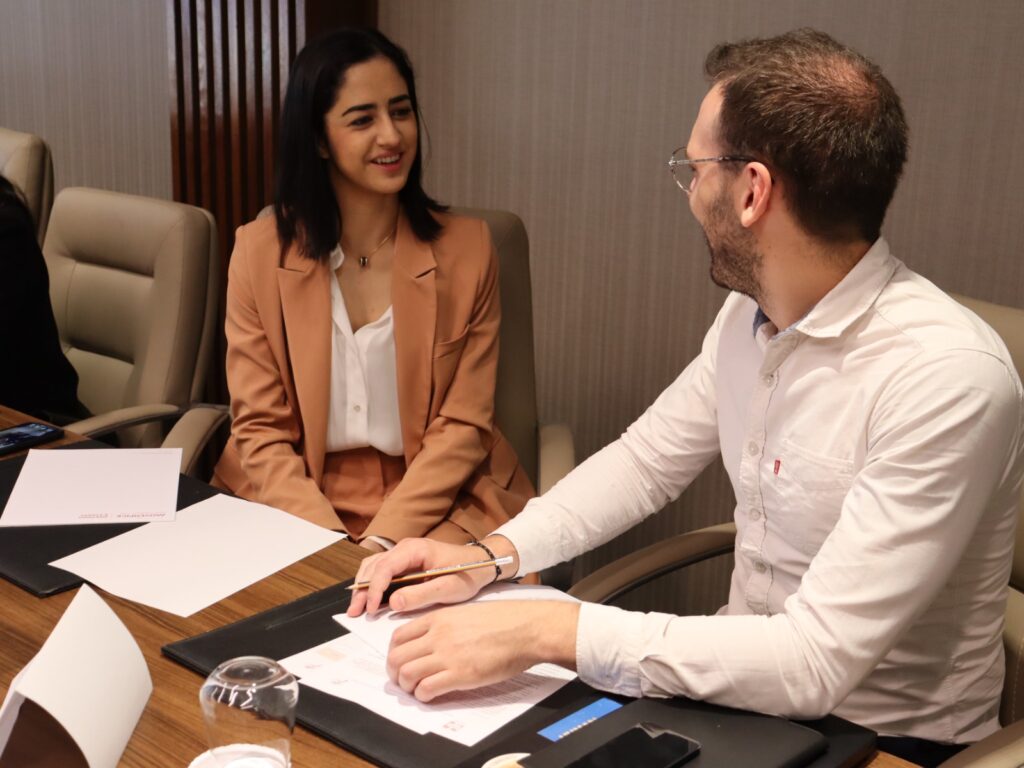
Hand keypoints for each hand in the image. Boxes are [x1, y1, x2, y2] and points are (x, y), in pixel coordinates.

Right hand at [347, 538, 497, 616]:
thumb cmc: (466, 573)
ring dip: (363, 587)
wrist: (479, 564)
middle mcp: (405, 548)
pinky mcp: (404, 563)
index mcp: (415, 549)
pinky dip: (372, 585)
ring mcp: (403, 554)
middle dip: (362, 589)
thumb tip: (393, 603)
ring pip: (373, 567)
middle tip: (354, 612)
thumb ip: (420, 595)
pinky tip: (369, 601)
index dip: (374, 588)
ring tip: (357, 609)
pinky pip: (381, 571)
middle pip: (374, 566)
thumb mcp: (447, 588)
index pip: (385, 567)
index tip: (371, 608)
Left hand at [386, 601, 579, 701]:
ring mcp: (447, 655)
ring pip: (406, 674)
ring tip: (418, 690)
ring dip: (408, 687)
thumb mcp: (466, 612)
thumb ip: (444, 624)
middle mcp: (437, 635)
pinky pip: (426, 689)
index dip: (394, 653)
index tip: (400, 662)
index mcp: (438, 618)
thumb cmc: (504, 620)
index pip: (398, 636)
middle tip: (404, 681)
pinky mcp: (460, 675)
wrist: (526, 628)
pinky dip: (423, 696)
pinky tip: (431, 695)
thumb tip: (430, 640)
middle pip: (397, 657)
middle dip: (395, 673)